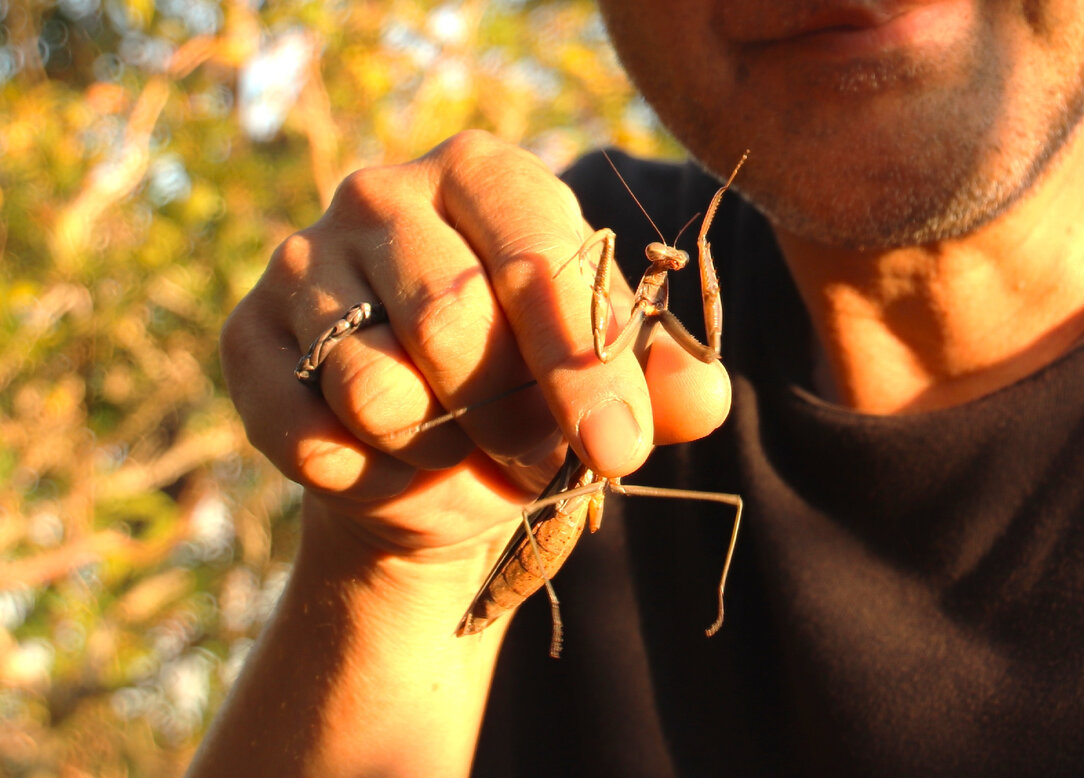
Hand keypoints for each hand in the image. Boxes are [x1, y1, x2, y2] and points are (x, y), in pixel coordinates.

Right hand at [220, 130, 731, 557]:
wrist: (421, 462)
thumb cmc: (525, 398)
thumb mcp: (602, 389)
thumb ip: (660, 385)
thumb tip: (706, 395)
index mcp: (486, 176)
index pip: (534, 256)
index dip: (581, 364)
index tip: (615, 450)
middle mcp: (384, 194)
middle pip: (449, 320)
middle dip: (506, 418)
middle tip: (530, 454)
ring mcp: (303, 260)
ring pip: (369, 384)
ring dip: (430, 448)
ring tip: (450, 442)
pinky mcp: (245, 336)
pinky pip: (302, 431)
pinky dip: (360, 475)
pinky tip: (380, 458)